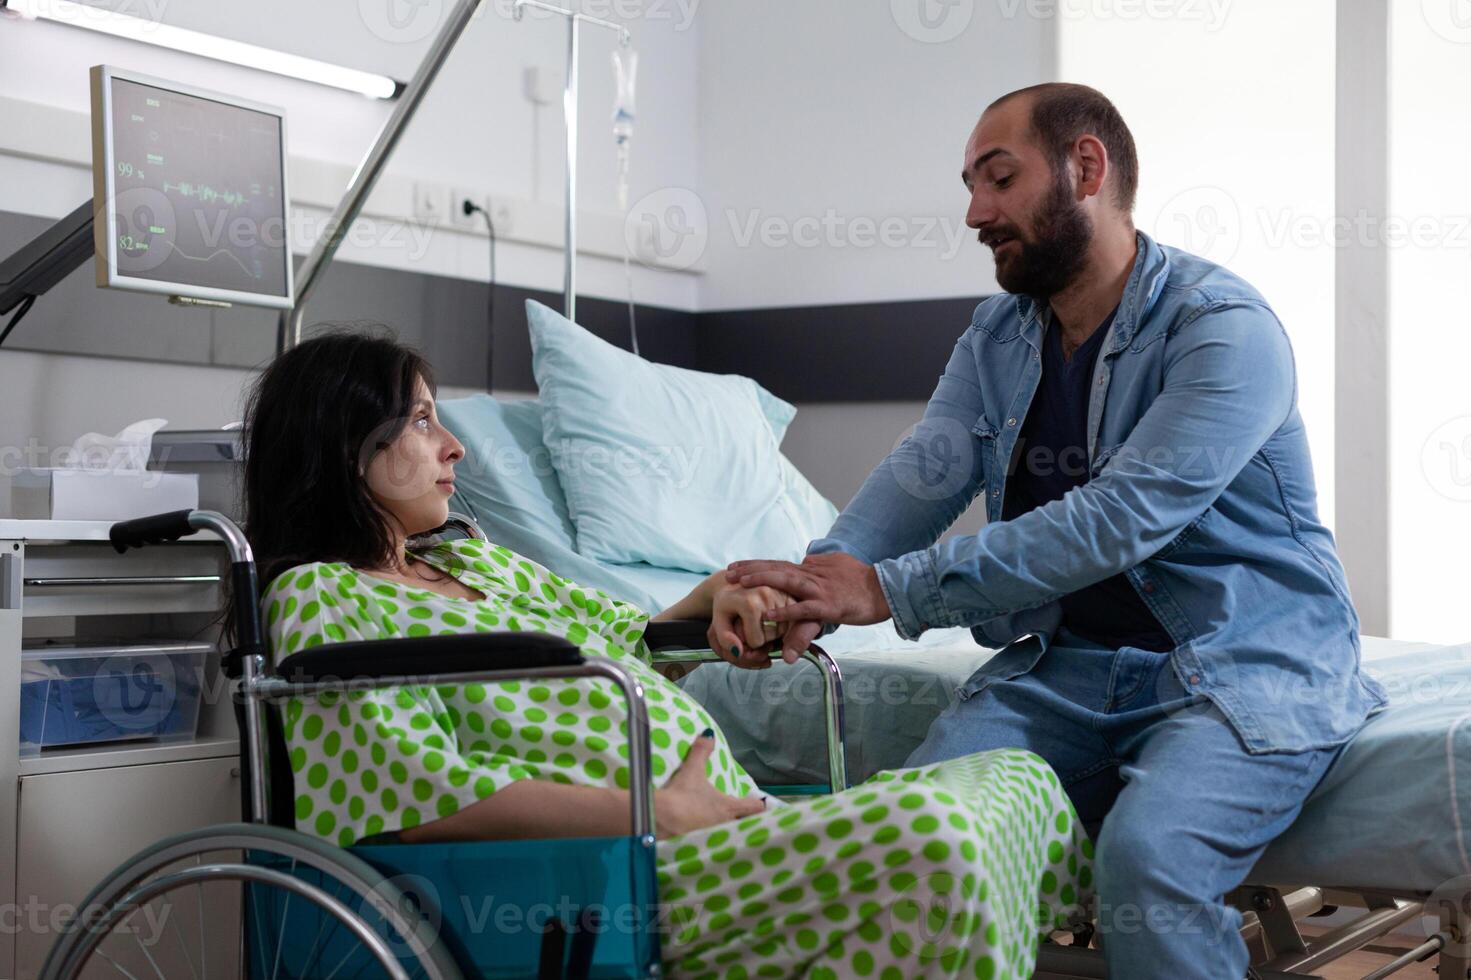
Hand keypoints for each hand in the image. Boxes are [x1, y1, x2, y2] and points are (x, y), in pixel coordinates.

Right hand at [654, 730, 764, 836]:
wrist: (660, 820)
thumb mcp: (692, 771)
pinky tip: (705, 841)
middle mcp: (726, 825)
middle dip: (746, 822)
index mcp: (728, 807)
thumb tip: (709, 734)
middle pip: (745, 825)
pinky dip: (713, 843)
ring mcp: (714, 839)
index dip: (758, 804)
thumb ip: (701, 752)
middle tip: (742, 816)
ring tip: (724, 828)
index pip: (755, 808)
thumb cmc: (681, 795)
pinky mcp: (700, 848)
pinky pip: (714, 846)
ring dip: (729, 832)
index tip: (758, 803)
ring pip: (730, 836)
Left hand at [708, 583, 791, 669]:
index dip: (748, 641)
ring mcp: (780, 594)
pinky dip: (781, 623)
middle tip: (750, 622)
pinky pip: (791, 622)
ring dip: (772, 630)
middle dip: (761, 635)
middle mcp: (767, 596)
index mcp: (749, 603)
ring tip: (760, 617)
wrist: (737, 583)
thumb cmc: (728, 603)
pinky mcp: (790, 595)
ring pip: (782, 631)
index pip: (756, 641)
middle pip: (770, 637)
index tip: (742, 628)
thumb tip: (739, 652)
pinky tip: (771, 615)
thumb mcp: (719, 620)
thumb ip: (725, 638)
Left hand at [725, 552, 891, 662]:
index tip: (736, 566)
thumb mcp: (838, 565)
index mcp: (813, 568)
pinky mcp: (829, 605)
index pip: (779, 564)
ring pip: (786, 581)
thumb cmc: (863, 580)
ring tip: (740, 583)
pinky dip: (784, 611)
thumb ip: (820, 564)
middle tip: (728, 573)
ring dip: (762, 580)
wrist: (885, 589)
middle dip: (751, 569)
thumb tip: (808, 558)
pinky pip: (803, 608)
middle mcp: (813, 575)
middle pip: (776, 568)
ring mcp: (820, 589)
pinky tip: (767, 613)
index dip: (756, 565)